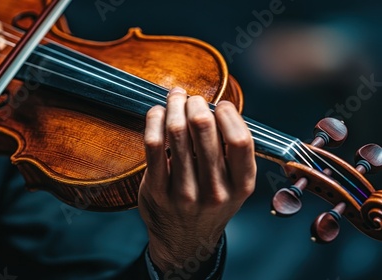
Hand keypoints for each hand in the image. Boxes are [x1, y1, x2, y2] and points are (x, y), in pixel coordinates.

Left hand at [138, 87, 255, 274]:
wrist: (185, 242)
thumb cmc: (210, 205)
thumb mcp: (233, 187)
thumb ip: (231, 154)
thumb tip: (215, 107)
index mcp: (241, 186)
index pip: (240, 140)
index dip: (228, 114)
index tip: (220, 104)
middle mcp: (215, 191)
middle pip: (204, 130)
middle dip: (195, 104)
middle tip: (189, 98)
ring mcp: (185, 193)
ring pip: (176, 133)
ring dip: (173, 106)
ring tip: (174, 98)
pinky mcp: (158, 191)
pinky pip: (154, 146)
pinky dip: (154, 122)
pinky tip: (157, 114)